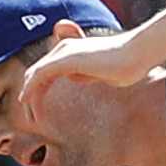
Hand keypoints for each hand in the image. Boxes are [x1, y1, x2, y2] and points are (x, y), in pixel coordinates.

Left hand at [16, 31, 159, 122]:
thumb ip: (85, 72)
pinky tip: (30, 105)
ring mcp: (63, 52)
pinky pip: (40, 76)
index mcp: (70, 50)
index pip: (46, 71)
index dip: (37, 90)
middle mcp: (63, 48)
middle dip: (30, 95)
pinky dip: (32, 91)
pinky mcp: (65, 59)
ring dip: (29, 97)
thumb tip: (76, 77)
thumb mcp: (100, 72)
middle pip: (36, 73)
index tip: (37, 110)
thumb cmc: (125, 65)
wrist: (136, 55)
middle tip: (30, 117)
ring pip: (34, 75)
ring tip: (30, 118)